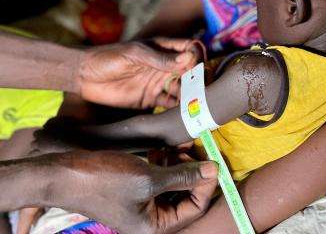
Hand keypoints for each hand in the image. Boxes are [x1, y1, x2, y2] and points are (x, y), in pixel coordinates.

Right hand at [32, 151, 217, 233]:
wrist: (64, 174)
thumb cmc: (105, 179)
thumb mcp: (149, 178)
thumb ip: (183, 176)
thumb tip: (213, 170)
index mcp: (155, 227)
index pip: (195, 208)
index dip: (206, 184)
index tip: (210, 161)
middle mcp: (151, 220)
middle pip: (186, 196)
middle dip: (193, 173)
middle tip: (193, 150)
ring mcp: (143, 205)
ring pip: (174, 185)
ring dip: (179, 165)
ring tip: (177, 148)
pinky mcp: (136, 191)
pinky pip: (160, 180)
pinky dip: (165, 164)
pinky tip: (162, 150)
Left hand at [78, 39, 204, 108]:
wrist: (83, 76)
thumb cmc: (108, 58)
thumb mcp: (135, 55)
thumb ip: (160, 58)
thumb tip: (188, 59)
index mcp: (162, 49)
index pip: (189, 49)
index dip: (198, 56)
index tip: (198, 66)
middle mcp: (164, 66)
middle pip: (190, 71)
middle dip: (199, 78)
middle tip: (204, 89)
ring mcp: (158, 82)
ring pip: (183, 88)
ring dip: (192, 94)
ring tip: (199, 103)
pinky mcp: (150, 99)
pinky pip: (169, 103)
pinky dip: (179, 107)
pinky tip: (185, 112)